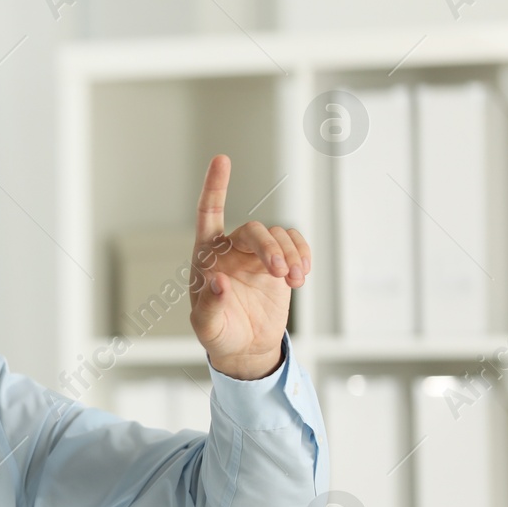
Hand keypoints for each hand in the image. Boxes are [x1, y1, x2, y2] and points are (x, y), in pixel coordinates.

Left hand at [188, 155, 310, 379]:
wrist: (246, 347)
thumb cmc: (219, 333)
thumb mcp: (207, 327)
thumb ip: (209, 306)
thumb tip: (218, 281)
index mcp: (206, 256)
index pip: (209, 214)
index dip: (215, 187)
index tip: (222, 159)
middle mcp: (231, 249)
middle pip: (254, 230)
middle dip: (269, 247)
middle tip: (280, 272)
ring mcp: (256, 255)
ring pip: (278, 237)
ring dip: (290, 256)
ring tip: (294, 281)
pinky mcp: (279, 263)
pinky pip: (294, 245)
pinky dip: (301, 255)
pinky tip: (302, 275)